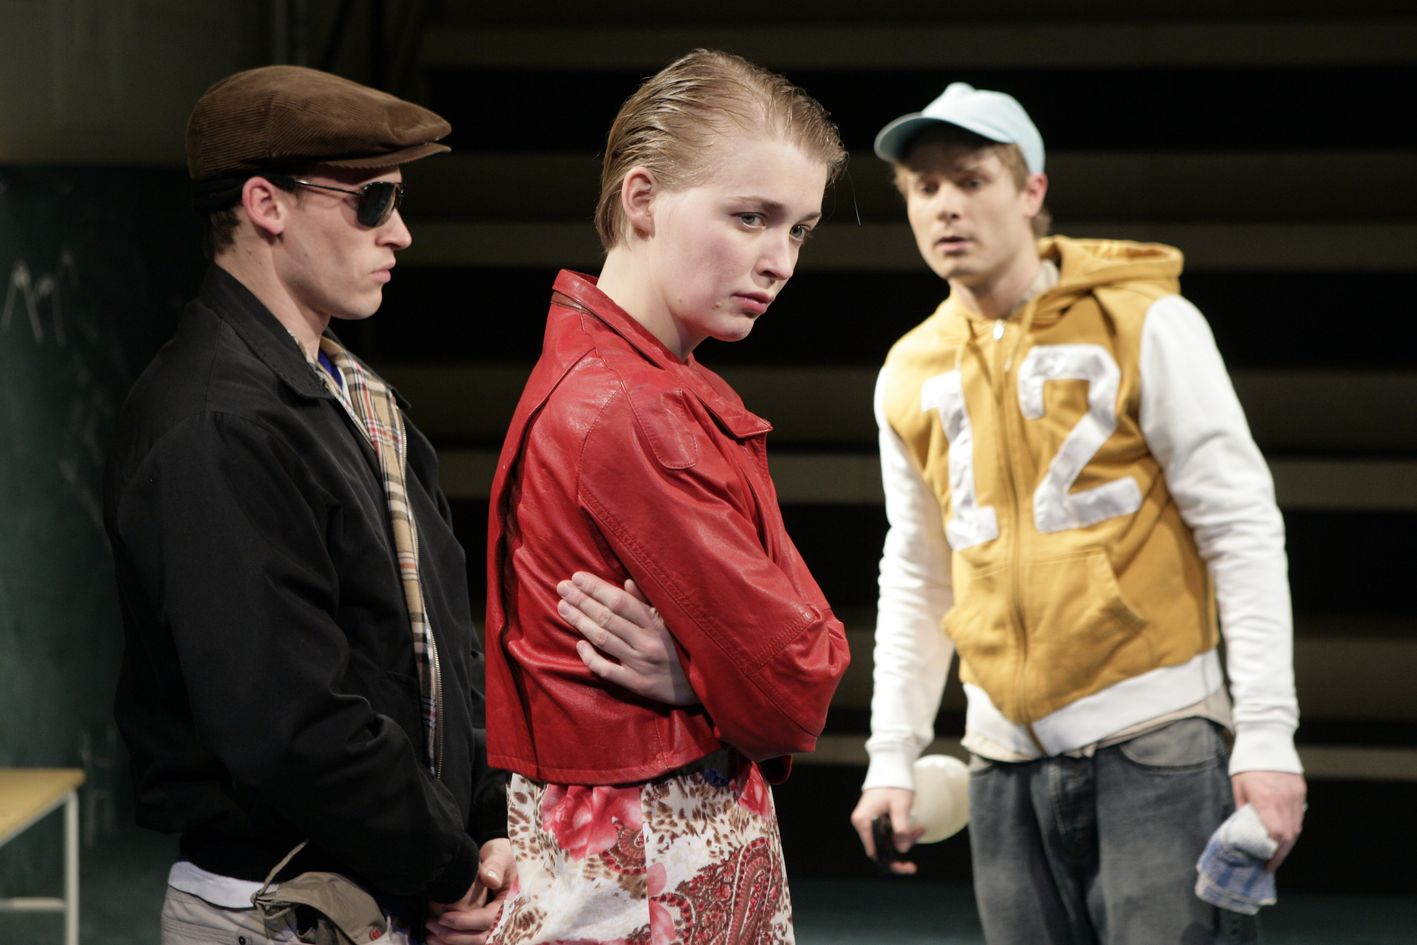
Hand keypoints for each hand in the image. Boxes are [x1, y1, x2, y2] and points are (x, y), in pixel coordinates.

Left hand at [426, 838, 514, 944]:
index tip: (443, 917)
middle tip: (431, 925)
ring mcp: (497, 926)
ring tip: (430, 935)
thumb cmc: (501, 855)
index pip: (489, 921)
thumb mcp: (500, 854)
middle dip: (454, 937)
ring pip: (476, 944)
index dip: (465, 922)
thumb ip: (495, 864)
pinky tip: (437, 938)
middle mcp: (506, 919)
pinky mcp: (487, 928)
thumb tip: (489, 879)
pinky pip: (473, 941)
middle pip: (481, 939)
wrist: (501, 860)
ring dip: (451, 943)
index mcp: (512, 903)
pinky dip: (454, 942)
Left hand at [557, 572, 696, 705]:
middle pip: (606, 618)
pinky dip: (590, 657)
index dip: (596, 588)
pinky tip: (578, 644)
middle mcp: (647, 642)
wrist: (706, 684)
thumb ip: (650, 602)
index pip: (620, 601)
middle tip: (562, 588)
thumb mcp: (674, 620)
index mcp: (657, 623)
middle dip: (581, 600)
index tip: (577, 577)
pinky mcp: (638, 685)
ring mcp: (641, 664)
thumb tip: (626, 582)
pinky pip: (607, 670)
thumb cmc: (686, 646)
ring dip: (580, 622)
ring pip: (603, 640)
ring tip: (563, 607)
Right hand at [850, 787, 921, 875]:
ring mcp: (869, 822)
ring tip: (920, 829)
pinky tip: (916, 828)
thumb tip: (903, 850)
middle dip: (902, 849)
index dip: (891, 863)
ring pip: (887, 842)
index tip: (907, 868)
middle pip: (882, 849)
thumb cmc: (894, 784)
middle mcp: (863, 824)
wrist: (891, 768)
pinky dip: (902, 833)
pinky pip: (889, 834)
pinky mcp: (876, 820)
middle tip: (916, 854)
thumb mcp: (900, 806)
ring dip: (905, 840)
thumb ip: (901, 828)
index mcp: (864, 821)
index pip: (875, 852)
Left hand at [1232, 771, 1306, 870]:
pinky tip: (1283, 834)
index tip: (1265, 864)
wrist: (1266, 738)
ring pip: (1296, 828)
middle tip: (1270, 864)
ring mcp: (1295, 795)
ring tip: (1275, 852)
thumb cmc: (1246, 763)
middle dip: (1280, 854)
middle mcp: (1284, 799)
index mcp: (1265, 798)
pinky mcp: (1301, 791)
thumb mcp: (1239, 787)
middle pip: (1289, 836)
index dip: (1272, 853)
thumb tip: (1244, 831)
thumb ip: (1244, 810)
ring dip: (1287, 843)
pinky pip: (1299, 816)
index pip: (1276, 834)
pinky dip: (1292, 828)